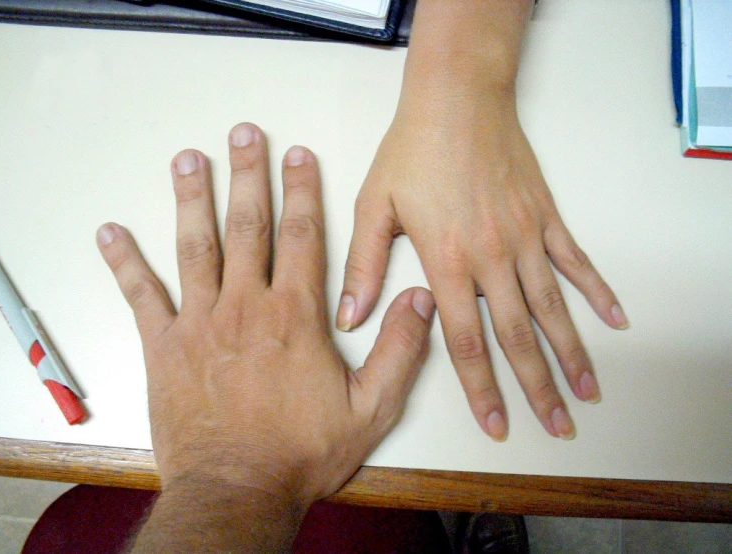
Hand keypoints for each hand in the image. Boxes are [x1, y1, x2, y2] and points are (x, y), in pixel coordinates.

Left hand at [97, 123, 434, 507]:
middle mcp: (245, 307)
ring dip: (191, 199)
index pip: (301, 237)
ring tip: (188, 159)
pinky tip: (110, 233)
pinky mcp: (165, 347)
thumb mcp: (372, 408)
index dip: (302, 192)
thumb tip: (420, 297)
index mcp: (294, 316)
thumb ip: (400, 350)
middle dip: (248, 176)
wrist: (238, 492)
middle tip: (243, 134)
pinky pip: (140, 296)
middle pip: (247, 227)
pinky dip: (124, 262)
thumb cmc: (302, 453)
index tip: (299, 155)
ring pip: (195, 247)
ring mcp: (200, 323)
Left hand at [337, 89, 626, 441]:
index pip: (467, 340)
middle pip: (518, 336)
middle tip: (557, 426)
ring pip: (553, 307)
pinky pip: (576, 261)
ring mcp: (525, 237)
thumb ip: (365, 266)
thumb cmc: (412, 150)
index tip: (497, 424)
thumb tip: (350, 319)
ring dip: (571, 353)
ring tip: (588, 392)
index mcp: (447, 261)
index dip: (482, 387)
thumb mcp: (374, 206)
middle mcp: (491, 257)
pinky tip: (615, 320)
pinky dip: (596, 291)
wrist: (457, 98)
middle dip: (537, 388)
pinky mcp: (546, 216)